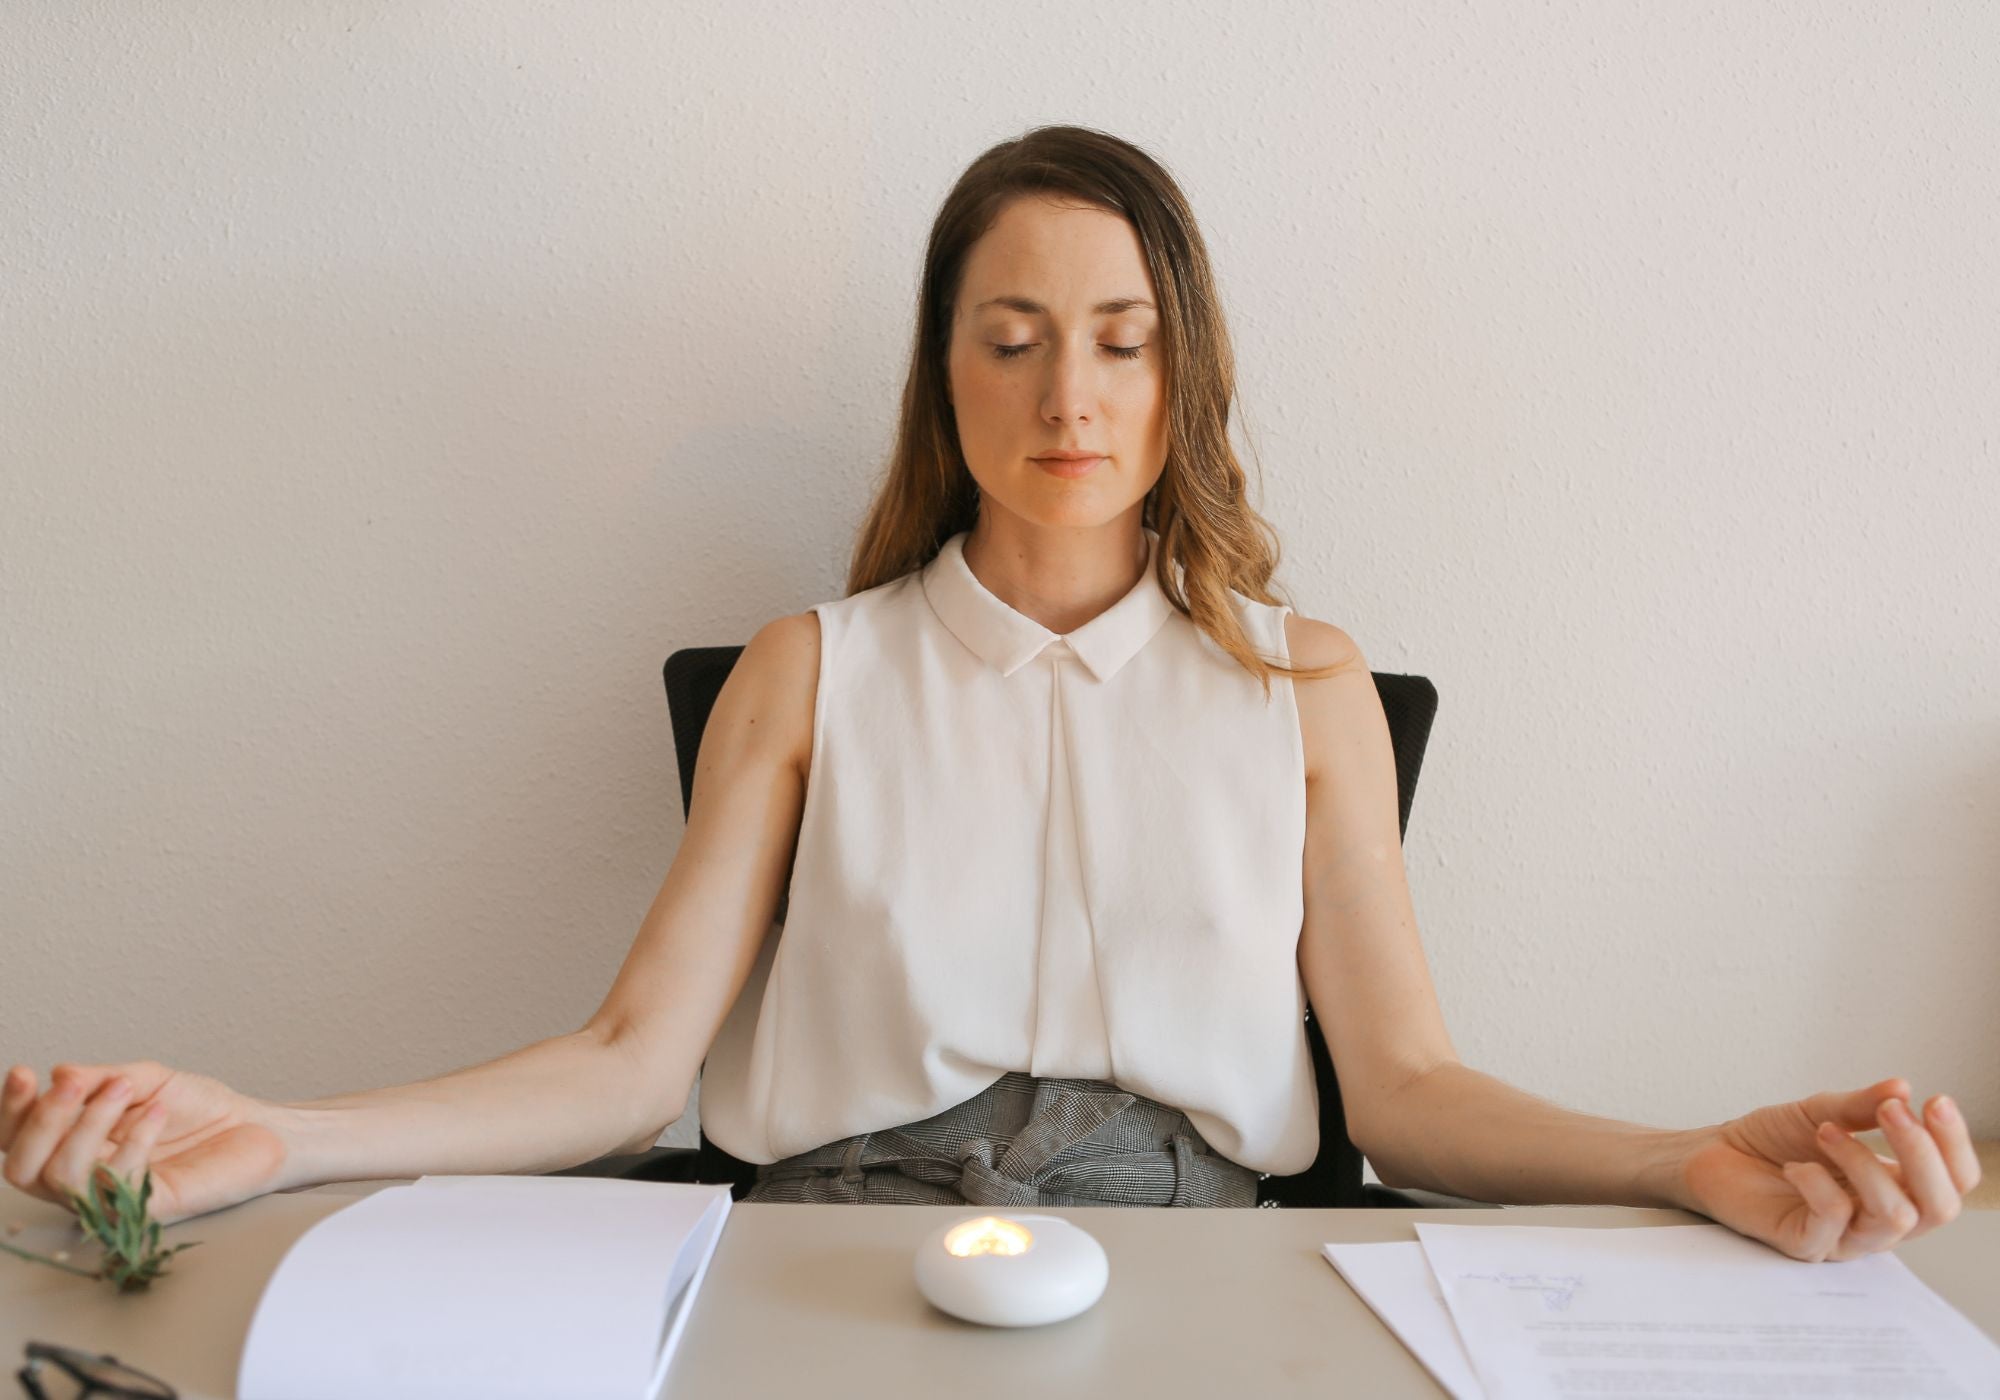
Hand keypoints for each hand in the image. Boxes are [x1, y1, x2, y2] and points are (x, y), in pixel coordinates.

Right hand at [2, 1060, 288, 1225]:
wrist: (255, 1127)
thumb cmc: (199, 1108)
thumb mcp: (146, 1080)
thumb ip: (102, 1078)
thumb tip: (58, 1073)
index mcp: (72, 1144)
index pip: (16, 1139)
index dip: (11, 1110)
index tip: (25, 1072)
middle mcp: (82, 1176)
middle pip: (22, 1168)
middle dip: (40, 1121)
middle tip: (72, 1085)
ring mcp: (110, 1198)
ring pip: (61, 1177)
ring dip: (86, 1125)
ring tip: (124, 1090)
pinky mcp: (144, 1210)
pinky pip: (116, 1184)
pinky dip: (132, 1139)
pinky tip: (157, 1114)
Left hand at [1677, 1077, 1980, 1260]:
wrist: (1713, 1154)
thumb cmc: (1772, 1140)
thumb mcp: (1822, 1112)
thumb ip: (1863, 1105)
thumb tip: (1903, 1087)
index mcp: (1895, 1187)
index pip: (1954, 1182)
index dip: (1953, 1145)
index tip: (1934, 1100)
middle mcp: (1879, 1218)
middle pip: (1939, 1207)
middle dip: (1922, 1153)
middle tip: (1891, 1110)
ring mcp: (1845, 1237)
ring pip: (1894, 1216)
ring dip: (1864, 1161)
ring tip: (1825, 1129)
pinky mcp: (1806, 1244)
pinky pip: (1833, 1220)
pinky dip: (1818, 1182)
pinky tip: (1796, 1165)